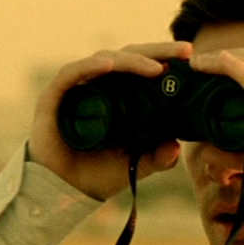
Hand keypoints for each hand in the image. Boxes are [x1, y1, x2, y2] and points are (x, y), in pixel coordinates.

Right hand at [28, 42, 192, 199]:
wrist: (63, 193)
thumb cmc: (96, 175)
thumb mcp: (135, 166)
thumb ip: (157, 158)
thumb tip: (177, 147)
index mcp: (118, 95)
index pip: (142, 66)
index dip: (165, 58)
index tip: (190, 56)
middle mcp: (97, 85)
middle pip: (128, 56)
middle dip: (158, 51)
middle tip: (185, 52)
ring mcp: (76, 88)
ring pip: (105, 60)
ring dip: (131, 60)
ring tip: (155, 68)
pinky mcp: (53, 96)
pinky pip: (73, 74)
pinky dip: (91, 67)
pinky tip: (109, 66)